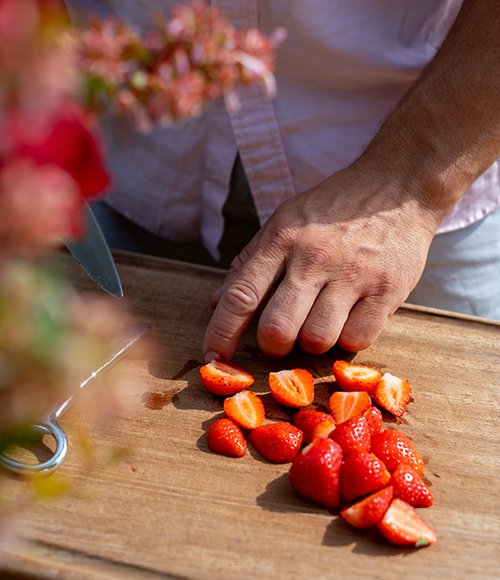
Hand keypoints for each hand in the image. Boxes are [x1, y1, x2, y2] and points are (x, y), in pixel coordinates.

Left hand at [202, 160, 438, 361]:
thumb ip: (249, 262)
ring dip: (314, 341)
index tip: (213, 359)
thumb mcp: (285, 220)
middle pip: (277, 329)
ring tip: (324, 319)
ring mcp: (352, 275)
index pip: (240, 296)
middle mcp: (314, 258)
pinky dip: (349, 338)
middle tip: (283, 336)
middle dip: (274, 345)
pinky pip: (357, 340)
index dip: (221, 334)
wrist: (399, 186)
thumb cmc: (334, 209)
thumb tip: (217, 302)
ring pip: (317, 340)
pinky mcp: (387, 290)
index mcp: (282, 240)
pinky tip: (351, 317)